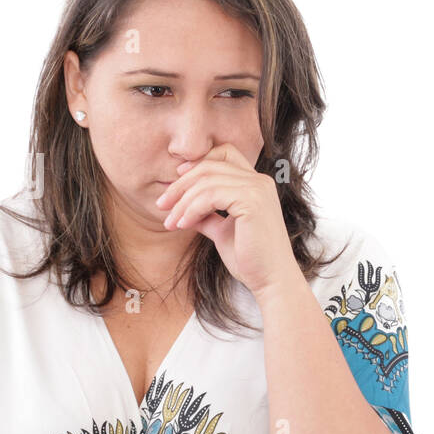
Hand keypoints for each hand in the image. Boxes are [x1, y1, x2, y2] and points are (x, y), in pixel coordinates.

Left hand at [154, 144, 301, 298]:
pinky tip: (183, 224)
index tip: (176, 180)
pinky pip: (210, 195)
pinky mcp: (252, 201)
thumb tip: (184, 211)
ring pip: (206, 180)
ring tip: (170, 222)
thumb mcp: (223, 232)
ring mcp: (257, 189)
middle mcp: (259, 181)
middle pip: (210, 165)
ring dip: (182, 201)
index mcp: (256, 184)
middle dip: (180, 184)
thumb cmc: (251, 260)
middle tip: (162, 205)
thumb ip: (207, 217)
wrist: (271, 280)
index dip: (198, 162)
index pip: (225, 153)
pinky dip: (192, 208)